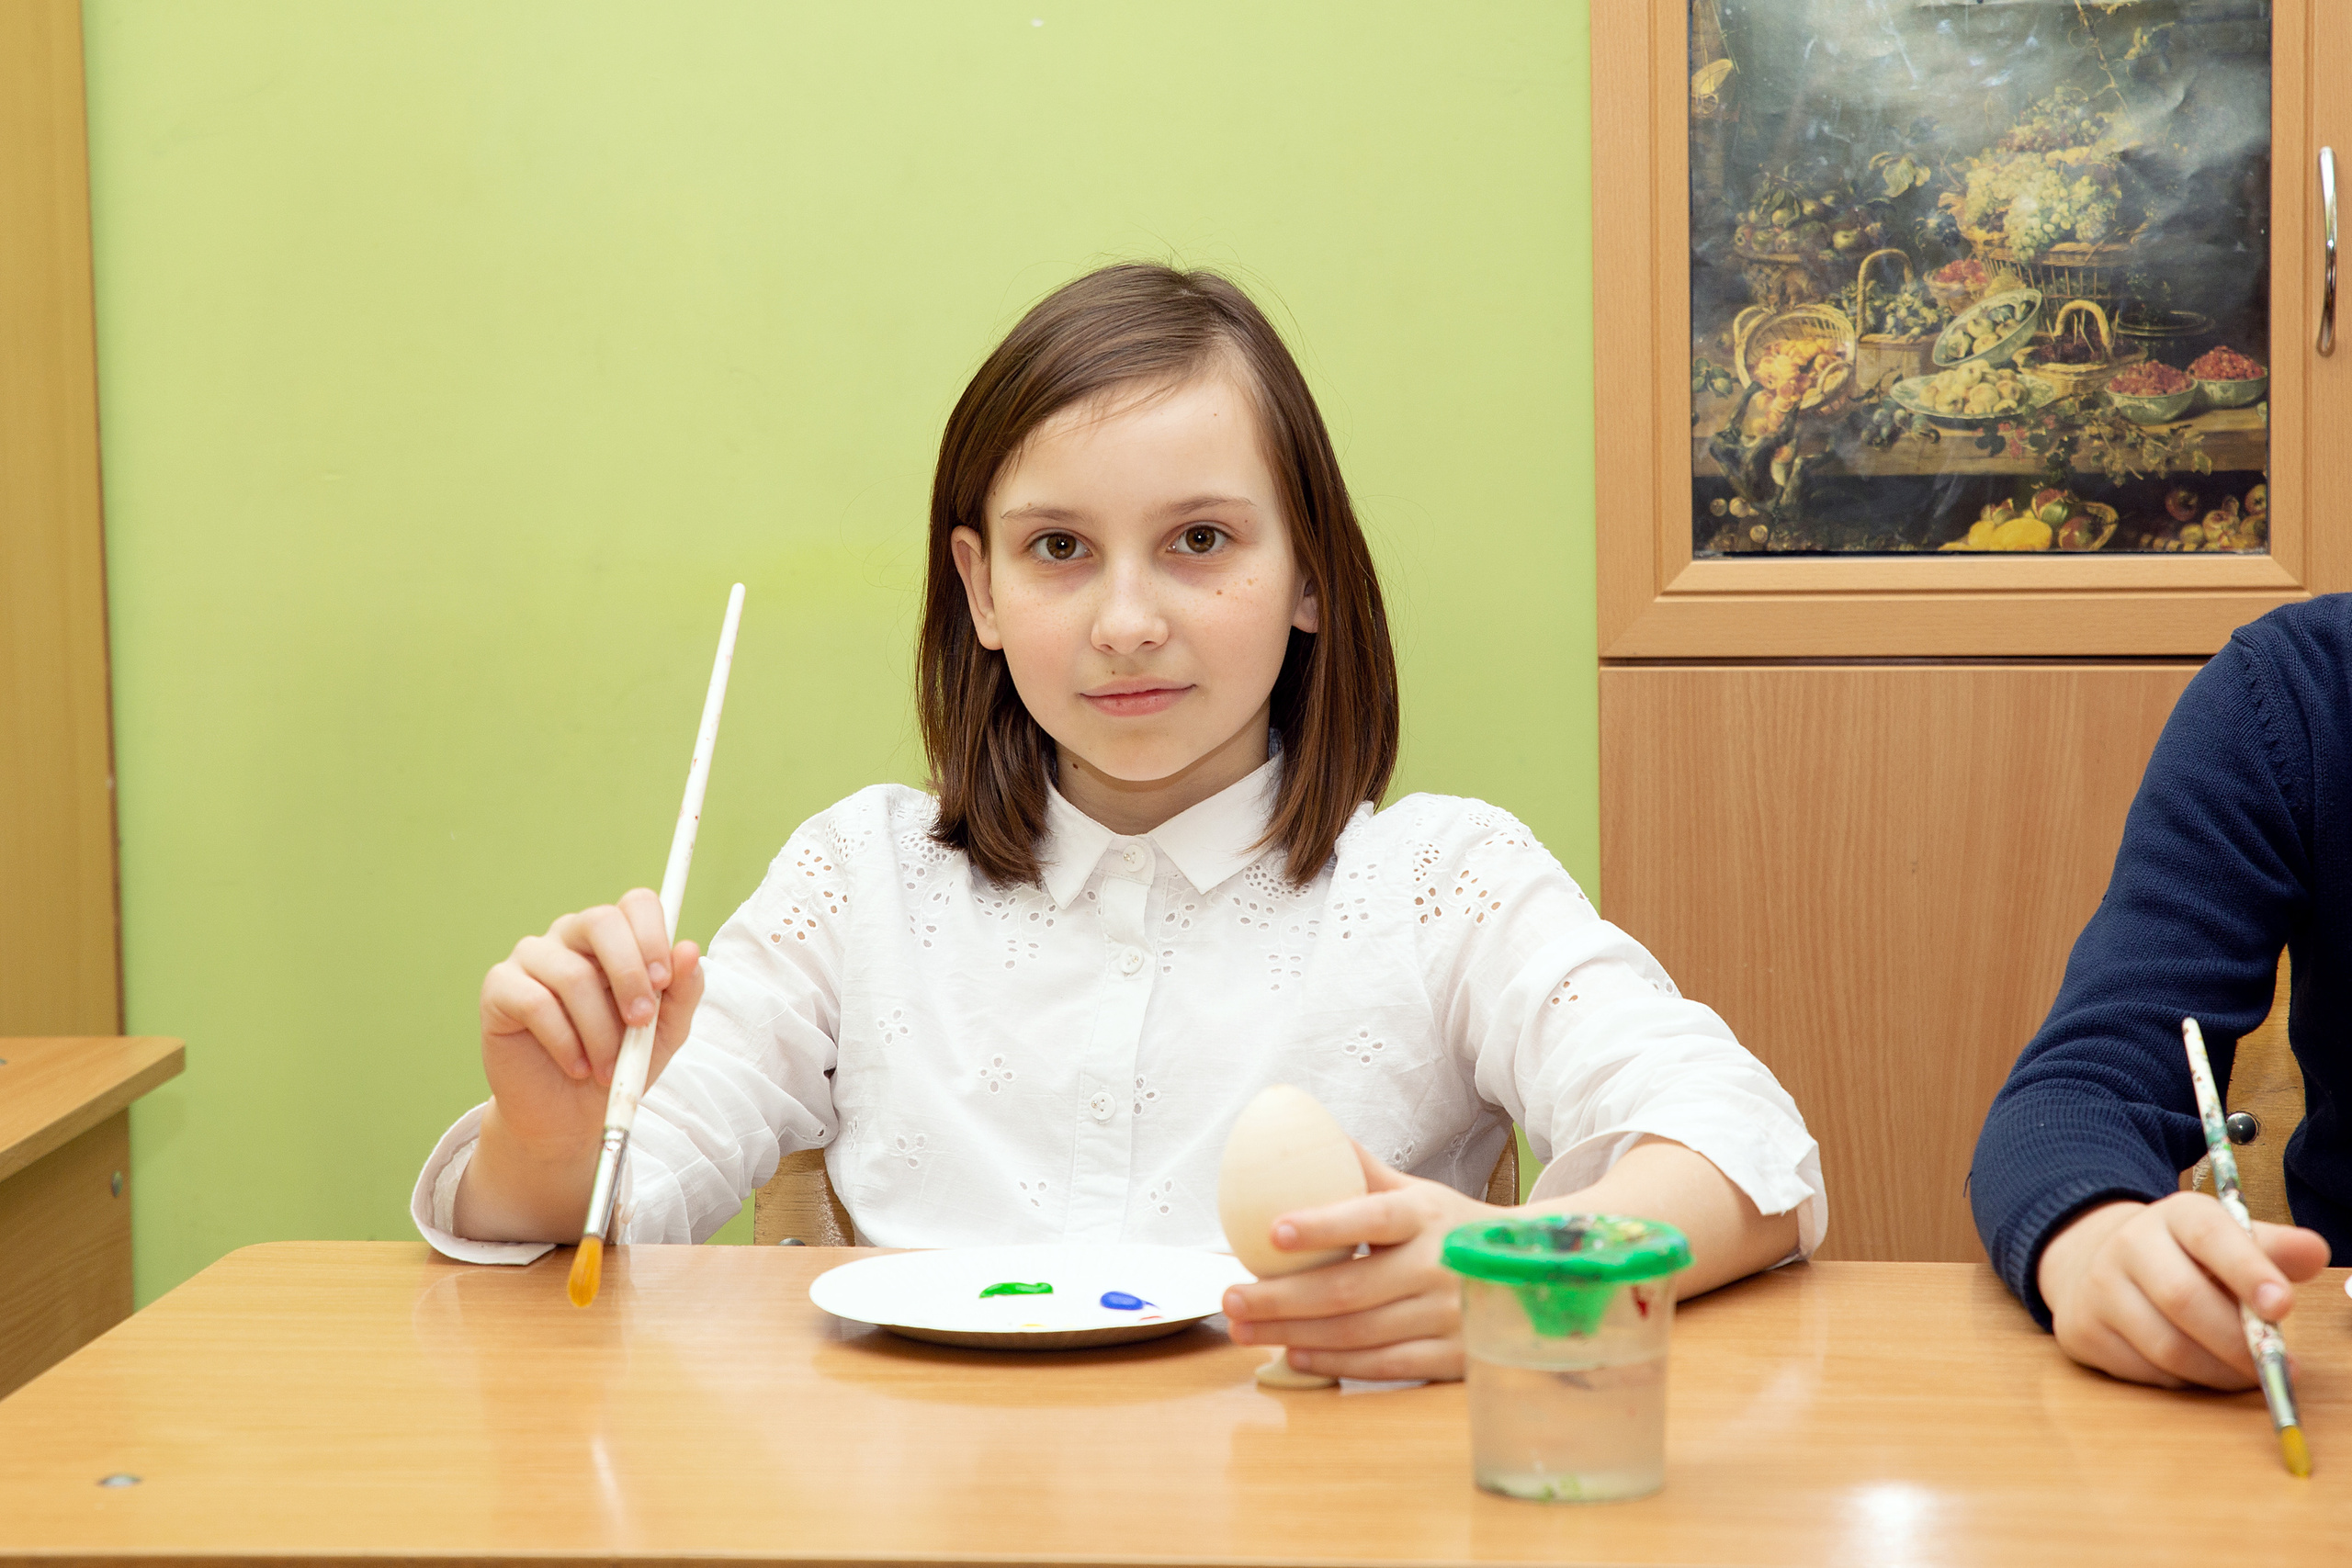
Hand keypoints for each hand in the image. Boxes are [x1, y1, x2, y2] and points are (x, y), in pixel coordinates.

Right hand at [454, 890, 703, 1240]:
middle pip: (600, 921)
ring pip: (572, 974)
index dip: (654, 937)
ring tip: (609, 1068)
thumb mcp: (664, 1032)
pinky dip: (565, 1042)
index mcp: (615, 937)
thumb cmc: (618, 1061)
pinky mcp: (499, 987)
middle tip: (641, 1022)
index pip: (636, 904)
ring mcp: (531, 957)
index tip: (664, 984)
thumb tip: (689, 950)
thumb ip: (682, 992)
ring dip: (600, 1030)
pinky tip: (577, 1066)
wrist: (568, 1114)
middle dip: (629, 975)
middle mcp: (571, 936)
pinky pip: (535, 1002)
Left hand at [1220, 1143, 1501, 1381]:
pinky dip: (1335, 1363)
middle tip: (1231, 1298)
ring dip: (1294, 1334)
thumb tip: (1309, 1129)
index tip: (1272, 1231)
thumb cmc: (1450, 1229)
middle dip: (1281, 1298)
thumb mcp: (1417, 1192)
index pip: (1371, 1218)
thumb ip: (1363, 1171)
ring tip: (1244, 1329)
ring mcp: (1450, 1316)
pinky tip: (1294, 1354)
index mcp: (1426, 1215)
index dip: (1323, 1225)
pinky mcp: (1454, 1358)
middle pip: (1349, 1289)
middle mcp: (1440, 1265)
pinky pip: (1385, 1366)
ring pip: (1359, 1333)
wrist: (1531, 1273)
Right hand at [2037, 1193, 2329, 1389]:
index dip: (2248, 1270)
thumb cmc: (2181, 1257)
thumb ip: (2272, 1250)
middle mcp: (2127, 1244)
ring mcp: (2097, 1289)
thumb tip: (2315, 1252)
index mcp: (2173, 1215)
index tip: (2283, 1306)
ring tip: (2247, 1373)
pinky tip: (2200, 1370)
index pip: (2209, 1235)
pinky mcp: (2082, 1331)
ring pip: (2166, 1346)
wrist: (2093, 1260)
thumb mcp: (2225, 1241)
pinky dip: (2184, 1381)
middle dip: (2239, 1342)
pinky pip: (2145, 1372)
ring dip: (2218, 1371)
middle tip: (2279, 1364)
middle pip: (2183, 1299)